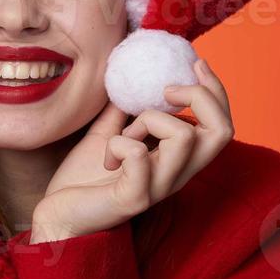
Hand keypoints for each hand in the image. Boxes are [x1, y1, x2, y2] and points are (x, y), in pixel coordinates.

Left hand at [28, 59, 233, 242]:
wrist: (57, 216)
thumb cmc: (83, 180)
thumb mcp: (107, 134)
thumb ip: (124, 110)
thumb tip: (129, 78)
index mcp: (177, 160)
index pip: (221, 126)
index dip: (216, 90)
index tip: (195, 63)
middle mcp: (177, 175)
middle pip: (222, 131)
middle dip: (201, 96)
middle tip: (167, 90)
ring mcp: (159, 188)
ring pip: (184, 137)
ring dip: (148, 120)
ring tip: (123, 135)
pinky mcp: (135, 199)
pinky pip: (138, 155)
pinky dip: (119, 143)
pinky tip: (107, 157)